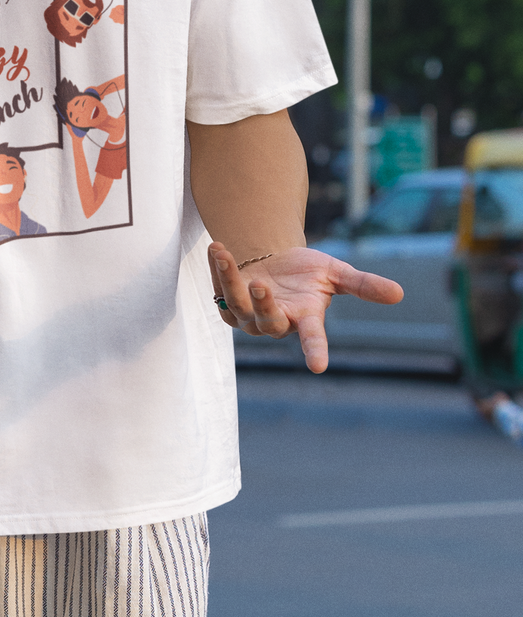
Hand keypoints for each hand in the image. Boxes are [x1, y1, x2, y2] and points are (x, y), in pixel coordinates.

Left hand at [208, 241, 402, 375]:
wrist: (275, 261)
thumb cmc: (308, 272)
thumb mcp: (336, 274)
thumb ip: (363, 285)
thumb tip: (399, 293)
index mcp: (305, 318)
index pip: (313, 339)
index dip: (316, 351)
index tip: (319, 367)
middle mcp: (276, 322)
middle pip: (268, 322)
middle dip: (263, 304)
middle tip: (260, 285)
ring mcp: (249, 316)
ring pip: (237, 304)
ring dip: (230, 279)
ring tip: (223, 253)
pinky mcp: (228, 305)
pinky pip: (219, 290)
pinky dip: (217, 269)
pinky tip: (217, 249)